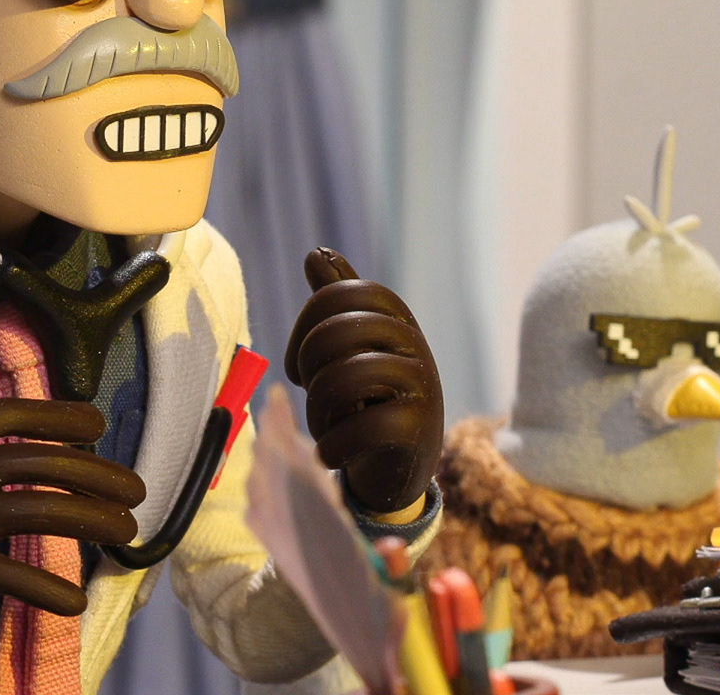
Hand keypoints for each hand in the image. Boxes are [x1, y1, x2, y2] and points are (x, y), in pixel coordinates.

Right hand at [0, 366, 144, 615]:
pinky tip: (76, 601)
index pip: (31, 413)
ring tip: (127, 532)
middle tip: (136, 491)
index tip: (99, 427)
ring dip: (96, 523)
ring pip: (47, 514)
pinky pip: (13, 575)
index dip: (72, 419)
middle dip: (104, 477)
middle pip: (54, 464)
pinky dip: (49, 589)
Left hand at [285, 248, 443, 513]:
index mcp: (393, 317)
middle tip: (311, 394)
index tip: (299, 365)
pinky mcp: (418, 428)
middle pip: (338, 330)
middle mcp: (412, 342)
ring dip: (317, 411)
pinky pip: (363, 427)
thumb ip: (337, 301)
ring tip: (322, 428)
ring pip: (345, 377)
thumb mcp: (352, 348)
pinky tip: (331, 456)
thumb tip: (316, 253)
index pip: (340, 293)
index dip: (306, 324)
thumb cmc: (369, 399)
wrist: (399, 467)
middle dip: (309, 365)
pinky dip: (333, 447)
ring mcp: (420, 384)